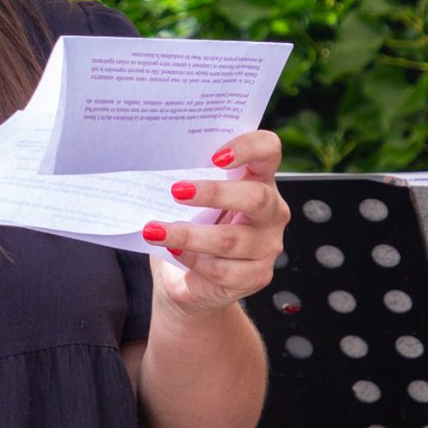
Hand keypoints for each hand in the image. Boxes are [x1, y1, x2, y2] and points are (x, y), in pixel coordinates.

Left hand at [144, 130, 289, 315]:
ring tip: (155, 230)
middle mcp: (271, 211)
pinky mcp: (257, 275)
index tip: (215, 156)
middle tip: (177, 191)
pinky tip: (174, 252)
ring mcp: (268, 245)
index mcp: (260, 179)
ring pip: (230, 239)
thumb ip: (190, 180)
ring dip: (187, 234)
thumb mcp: (194, 199)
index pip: (268, 150)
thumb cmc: (193, 227)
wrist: (190, 280)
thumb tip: (157, 167)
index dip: (248, 147)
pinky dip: (193, 260)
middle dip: (214, 193)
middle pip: (256, 197)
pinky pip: (223, 269)